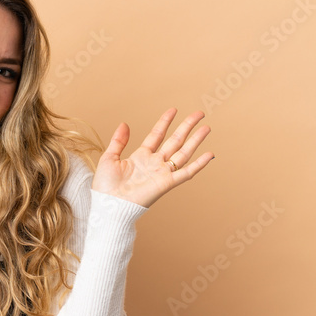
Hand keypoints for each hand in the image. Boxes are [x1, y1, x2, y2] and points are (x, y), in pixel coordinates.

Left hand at [92, 108, 214, 207]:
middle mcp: (154, 164)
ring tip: (206, 127)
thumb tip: (124, 124)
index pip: (157, 135)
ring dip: (195, 140)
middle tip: (199, 114)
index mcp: (140, 157)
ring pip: (183, 153)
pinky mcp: (166, 184)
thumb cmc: (106, 187)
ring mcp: (162, 173)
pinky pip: (186, 173)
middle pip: (175, 141)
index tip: (173, 110)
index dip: (165, 122)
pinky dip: (199, 165)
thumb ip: (118, 141)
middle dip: (187, 127)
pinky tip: (209, 154)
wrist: (109, 205)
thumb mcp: (109, 158)